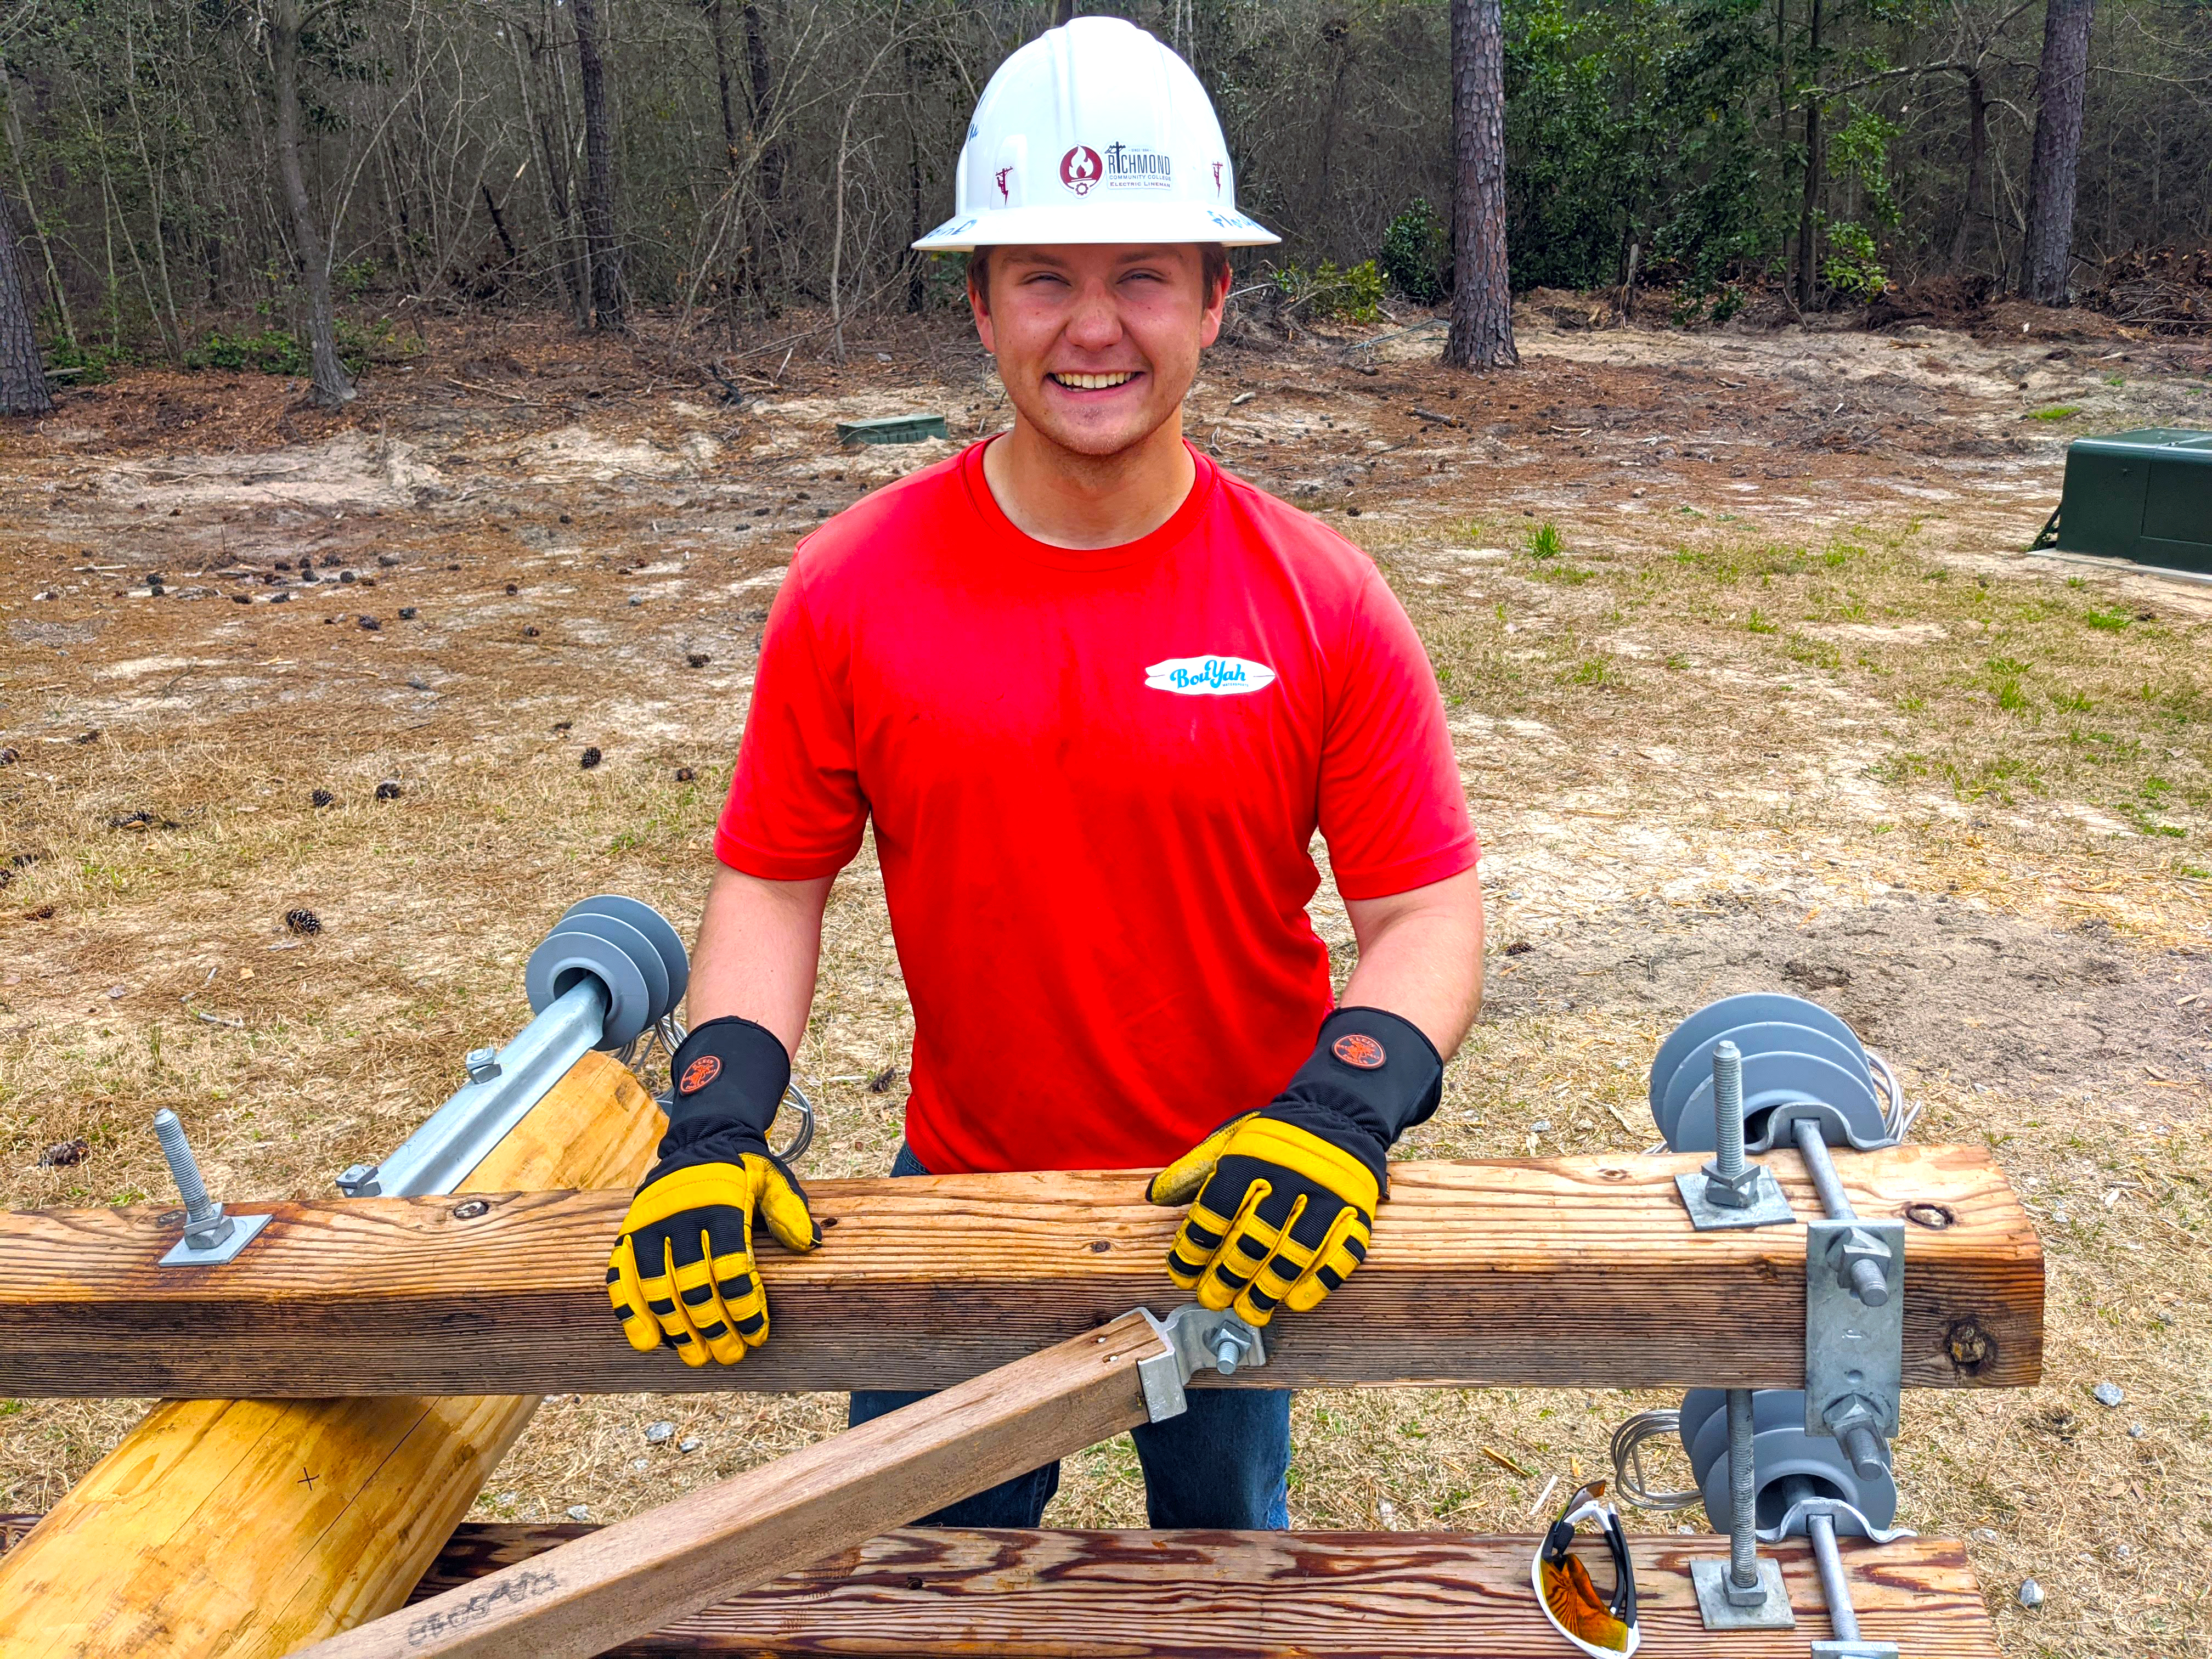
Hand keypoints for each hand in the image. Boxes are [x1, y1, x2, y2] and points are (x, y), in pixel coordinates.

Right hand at [605, 1017, 819, 1366]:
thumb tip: (808, 1245)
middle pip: (693, 1285)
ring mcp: (649, 1226)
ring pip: (656, 1288)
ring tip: (695, 1356)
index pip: (730, 1267)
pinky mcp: (628, 1232)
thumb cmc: (742, 1170)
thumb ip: (788, 1210)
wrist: (700, 1140)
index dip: (744, 1306)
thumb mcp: (772, 1179)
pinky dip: (629, 1310)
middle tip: (729, 1355)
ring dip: (675, 1329)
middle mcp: (680, 1216)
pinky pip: (620, 1275)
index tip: (757, 1335)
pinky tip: (645, 1340)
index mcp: (721, 1205)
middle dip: (713, 1327)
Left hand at [1145, 1007, 1440, 1326]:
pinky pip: (1340, 1254)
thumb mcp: (1230, 1141)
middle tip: (1212, 1300)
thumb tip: (1153, 1196)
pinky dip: (1317, 1282)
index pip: (1214, 1212)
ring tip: (1249, 1310)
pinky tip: (1294, 1301)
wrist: (1338, 1113)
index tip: (1182, 1275)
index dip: (1194, 1249)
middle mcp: (1287, 1178)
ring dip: (1268, 1288)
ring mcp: (1325, 1196)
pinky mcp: (1356, 1211)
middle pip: (1252, 1239)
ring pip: (1293, 1253)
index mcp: (1249, 1159)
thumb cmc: (1274, 1137)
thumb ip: (1193, 1170)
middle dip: (1227, 1276)